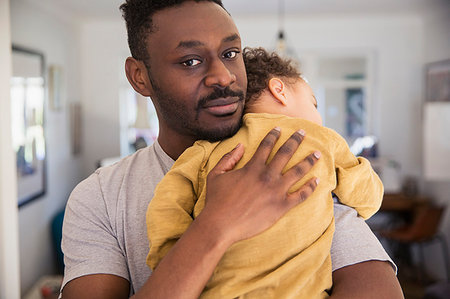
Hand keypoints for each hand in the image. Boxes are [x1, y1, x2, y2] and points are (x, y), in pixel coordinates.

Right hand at [201, 127, 319, 244]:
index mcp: (252, 167)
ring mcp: (276, 191)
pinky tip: (317, 180)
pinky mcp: (281, 206)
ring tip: (317, 154)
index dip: (274, 135)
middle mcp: (267, 176)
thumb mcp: (216, 174)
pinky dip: (311, 187)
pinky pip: (301, 195)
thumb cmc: (216, 200)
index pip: (266, 146)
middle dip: (295, 140)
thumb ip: (229, 157)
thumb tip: (241, 145)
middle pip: (286, 153)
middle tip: (303, 132)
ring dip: (308, 160)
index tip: (280, 128)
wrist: (221, 225)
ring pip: (298, 171)